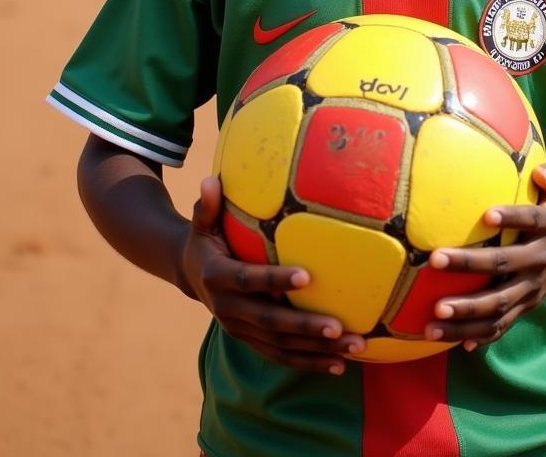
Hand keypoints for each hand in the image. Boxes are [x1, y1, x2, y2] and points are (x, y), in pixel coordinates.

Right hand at [182, 176, 366, 373]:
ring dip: (318, 350)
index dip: (276, 280)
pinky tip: (340, 366)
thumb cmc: (206, 240)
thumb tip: (209, 179)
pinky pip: (283, 356)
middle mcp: (229, 310)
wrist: (190, 275)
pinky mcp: (252, 341)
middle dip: (306, 326)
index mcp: (219, 278)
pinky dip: (310, 362)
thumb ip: (208, 206)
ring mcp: (241, 330)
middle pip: (271, 322)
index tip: (307, 276)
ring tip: (354, 347)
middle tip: (339, 326)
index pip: (249, 280)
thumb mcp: (202, 223)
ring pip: (282, 345)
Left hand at [423, 162, 545, 349]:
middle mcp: (540, 262)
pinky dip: (478, 336)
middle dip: (469, 264)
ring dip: (466, 312)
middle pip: (504, 264)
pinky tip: (450, 341)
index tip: (486, 214)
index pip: (532, 220)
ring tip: (432, 316)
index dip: (512, 218)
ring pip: (499, 305)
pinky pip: (500, 326)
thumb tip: (540, 171)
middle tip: (434, 259)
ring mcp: (532, 290)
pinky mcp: (524, 308)